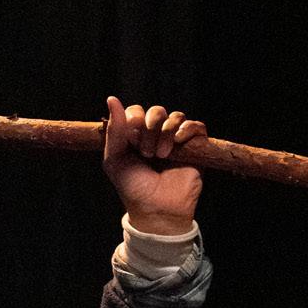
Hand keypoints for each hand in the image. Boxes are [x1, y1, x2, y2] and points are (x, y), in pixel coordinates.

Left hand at [101, 96, 206, 234]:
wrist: (156, 209)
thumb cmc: (133, 187)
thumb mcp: (115, 159)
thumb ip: (114, 130)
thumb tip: (112, 98)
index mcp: (136, 136)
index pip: (136, 111)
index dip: (134, 120)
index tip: (132, 141)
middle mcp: (156, 135)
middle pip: (156, 111)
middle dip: (150, 129)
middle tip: (147, 153)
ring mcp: (176, 140)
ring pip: (176, 117)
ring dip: (167, 132)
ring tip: (162, 155)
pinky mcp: (195, 147)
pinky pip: (196, 125)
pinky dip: (187, 130)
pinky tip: (179, 143)